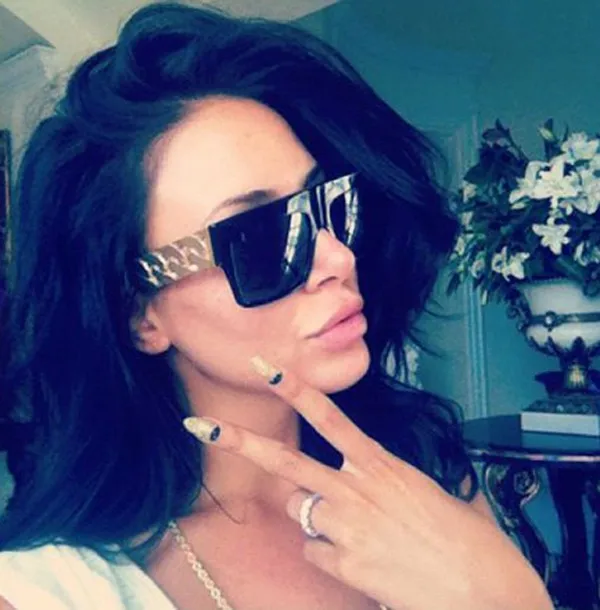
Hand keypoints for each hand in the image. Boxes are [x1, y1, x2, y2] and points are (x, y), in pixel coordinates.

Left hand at [183, 357, 549, 609]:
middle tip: (201, 426)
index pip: (331, 418)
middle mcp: (359, 490)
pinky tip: (362, 564)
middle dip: (240, 442)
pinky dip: (330, 556)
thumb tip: (367, 486)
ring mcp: (349, 528)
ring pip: (303, 512)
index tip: (265, 367)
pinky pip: (316, 553)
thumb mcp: (432, 496)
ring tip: (356, 534)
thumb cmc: (469, 542)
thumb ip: (392, 484)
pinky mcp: (347, 565)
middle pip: (287, 461)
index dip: (296, 389)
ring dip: (316, 519)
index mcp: (384, 465)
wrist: (488, 593)